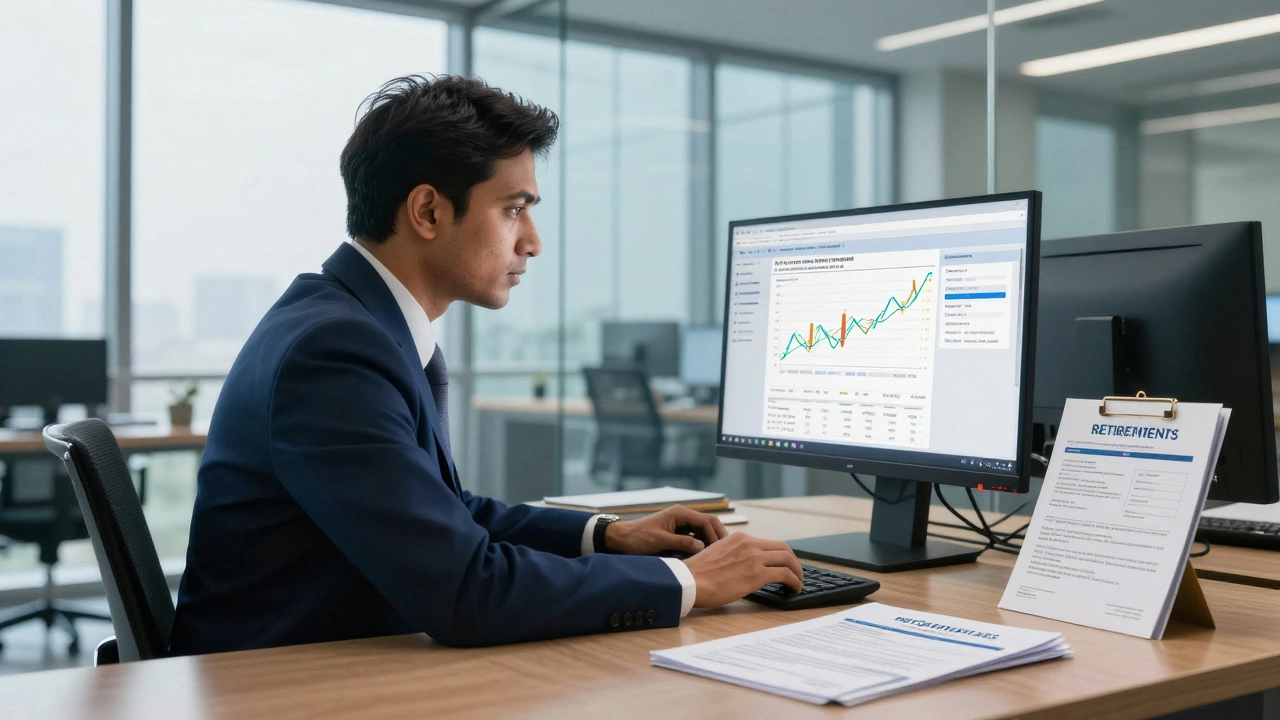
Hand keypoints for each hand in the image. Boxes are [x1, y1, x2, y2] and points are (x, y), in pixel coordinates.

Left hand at [604, 505, 729, 555]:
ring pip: (703, 531)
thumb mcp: (660, 541)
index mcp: (680, 513)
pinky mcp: (678, 533)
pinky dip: (702, 545)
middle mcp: (683, 516)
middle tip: (726, 553)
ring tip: (719, 557)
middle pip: (708, 524)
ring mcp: (681, 524)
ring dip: (711, 542)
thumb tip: (702, 547)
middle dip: (717, 537)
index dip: (715, 534)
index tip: (721, 549)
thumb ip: (682, 542)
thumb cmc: (638, 538)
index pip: (706, 521)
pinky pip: (695, 538)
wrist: (622, 539)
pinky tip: (706, 557)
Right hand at [682, 533, 803, 607]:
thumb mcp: (716, 554)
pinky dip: (794, 581)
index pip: (766, 542)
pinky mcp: (758, 574)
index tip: (781, 563)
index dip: (778, 553)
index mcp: (738, 538)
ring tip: (798, 582)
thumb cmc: (697, 574)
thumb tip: (740, 566)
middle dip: (792, 560)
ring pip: (787, 559)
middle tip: (795, 571)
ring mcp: (754, 557)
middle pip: (782, 548)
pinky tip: (795, 588)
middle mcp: (749, 543)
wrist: (690, 581)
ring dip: (797, 571)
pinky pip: (785, 574)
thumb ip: (731, 555)